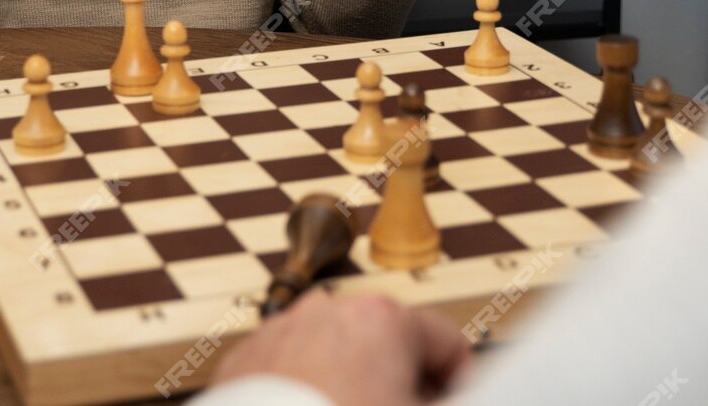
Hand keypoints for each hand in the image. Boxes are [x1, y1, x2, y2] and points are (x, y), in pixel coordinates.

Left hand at [211, 291, 470, 405]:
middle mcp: (330, 311)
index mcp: (383, 319)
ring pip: (336, 353)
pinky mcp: (246, 360)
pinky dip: (305, 391)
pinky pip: (290, 369)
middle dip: (403, 379)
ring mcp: (282, 331)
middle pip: (389, 343)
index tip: (459, 397)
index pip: (447, 341)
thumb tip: (456, 394)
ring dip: (353, 382)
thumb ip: (454, 397)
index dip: (461, 379)